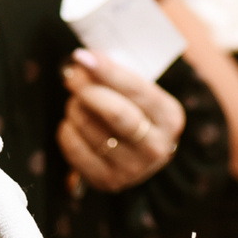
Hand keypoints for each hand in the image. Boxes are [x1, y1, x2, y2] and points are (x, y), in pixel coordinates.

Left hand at [57, 49, 183, 191]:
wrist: (139, 153)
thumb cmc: (135, 111)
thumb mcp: (138, 92)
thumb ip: (115, 76)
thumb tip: (83, 60)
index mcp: (169, 117)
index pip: (136, 89)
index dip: (107, 71)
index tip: (82, 56)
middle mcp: (156, 146)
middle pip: (115, 113)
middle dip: (87, 89)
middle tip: (71, 74)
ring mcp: (133, 168)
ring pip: (92, 129)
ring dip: (75, 107)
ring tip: (75, 99)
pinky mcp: (109, 181)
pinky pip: (76, 150)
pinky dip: (67, 131)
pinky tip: (71, 123)